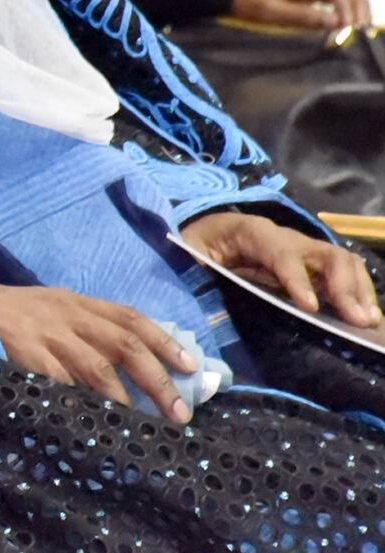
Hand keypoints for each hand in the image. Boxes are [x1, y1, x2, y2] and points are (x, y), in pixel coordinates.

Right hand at [0, 281, 199, 421]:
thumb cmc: (12, 312)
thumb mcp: (53, 307)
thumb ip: (86, 327)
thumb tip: (133, 361)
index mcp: (79, 302)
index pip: (132, 319)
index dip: (165, 342)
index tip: (191, 368)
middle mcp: (69, 315)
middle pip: (125, 345)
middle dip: (157, 380)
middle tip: (179, 412)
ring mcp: (48, 334)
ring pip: (98, 367)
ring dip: (124, 398)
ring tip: (140, 423)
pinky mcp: (25, 352)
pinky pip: (59, 381)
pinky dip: (80, 401)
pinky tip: (92, 419)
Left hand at [183, 211, 382, 326]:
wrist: (204, 233)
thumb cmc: (195, 243)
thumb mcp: (186, 250)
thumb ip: (193, 264)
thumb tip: (199, 289)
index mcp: (250, 232)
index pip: (281, 252)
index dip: (297, 279)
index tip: (310, 307)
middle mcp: (284, 237)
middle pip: (324, 253)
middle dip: (343, 285)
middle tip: (357, 319)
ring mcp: (302, 250)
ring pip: (341, 262)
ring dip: (359, 291)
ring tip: (369, 321)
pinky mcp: (309, 266)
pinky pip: (342, 275)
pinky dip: (358, 295)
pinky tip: (366, 318)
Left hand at [230, 0, 373, 31]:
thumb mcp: (267, 11)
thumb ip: (300, 16)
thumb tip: (335, 23)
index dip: (345, 6)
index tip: (348, 27)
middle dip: (357, 4)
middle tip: (361, 28)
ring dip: (357, 4)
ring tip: (360, 27)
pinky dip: (347, 5)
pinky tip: (350, 22)